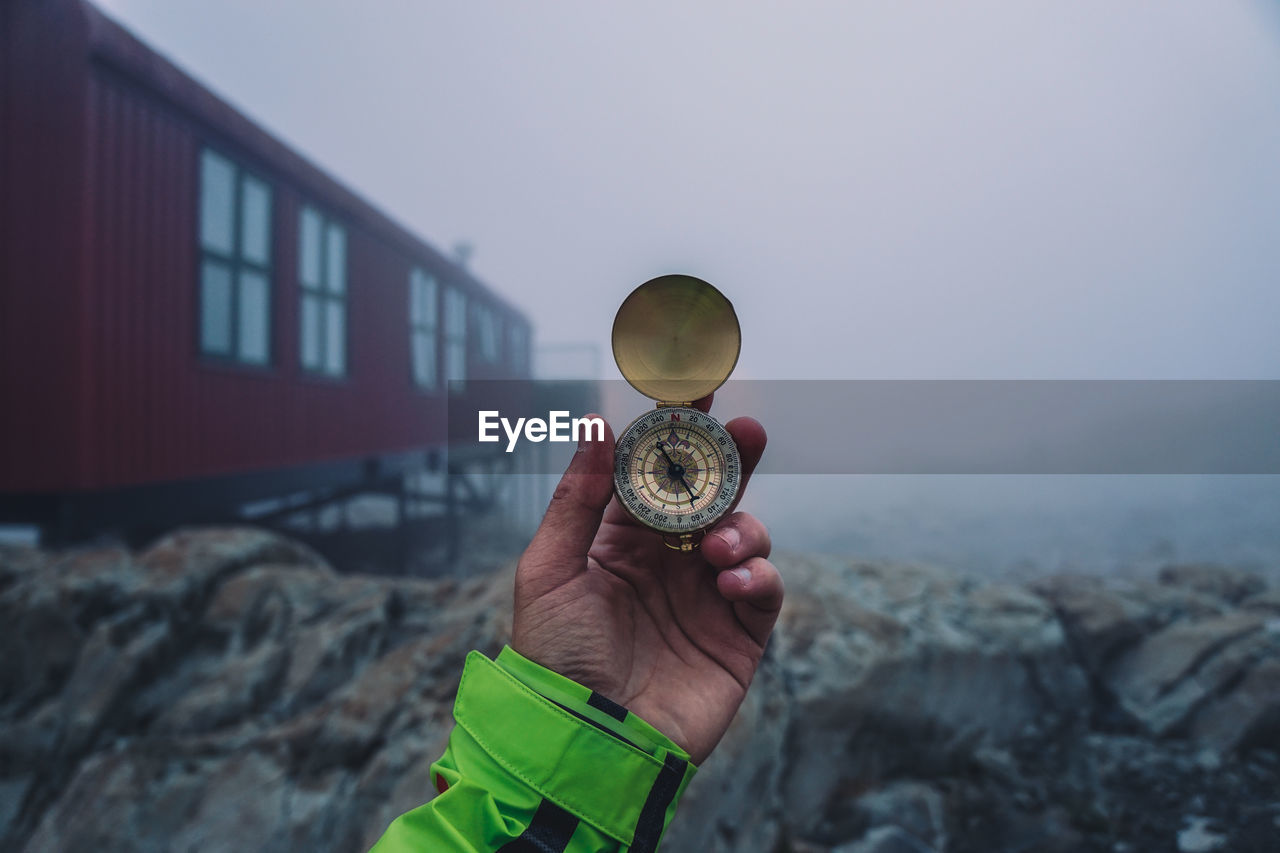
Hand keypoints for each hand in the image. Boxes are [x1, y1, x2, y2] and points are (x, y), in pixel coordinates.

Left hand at [511, 397, 780, 763]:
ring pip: (744, 536)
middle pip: (710, 495)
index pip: (653, 475)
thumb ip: (578, 499)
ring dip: (741, 527)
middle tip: (748, 431)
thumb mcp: (549, 572)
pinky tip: (730, 584)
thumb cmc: (554, 659)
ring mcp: (705, 598)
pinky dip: (759, 576)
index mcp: (619, 543)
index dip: (674, 433)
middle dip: (731, 460)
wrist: (586, 744)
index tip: (693, 390)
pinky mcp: (737, 637)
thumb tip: (597, 424)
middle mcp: (667, 563)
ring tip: (717, 548)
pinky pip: (765, 590)